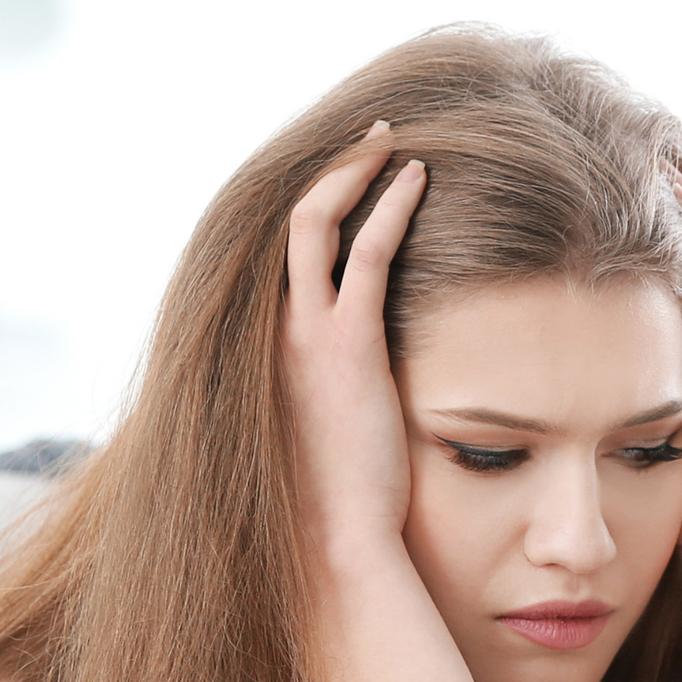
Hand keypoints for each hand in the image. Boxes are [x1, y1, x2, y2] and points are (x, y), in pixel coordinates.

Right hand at [281, 122, 429, 553]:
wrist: (329, 544)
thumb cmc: (333, 503)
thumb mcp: (321, 432)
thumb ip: (329, 391)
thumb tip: (358, 383)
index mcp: (262, 345)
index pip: (280, 252)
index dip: (313, 205)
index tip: (347, 177)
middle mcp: (269, 329)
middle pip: (290, 220)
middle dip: (330, 170)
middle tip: (370, 138)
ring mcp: (301, 333)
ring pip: (318, 220)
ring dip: (356, 171)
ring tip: (393, 140)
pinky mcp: (344, 344)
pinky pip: (365, 254)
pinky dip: (390, 207)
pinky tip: (419, 178)